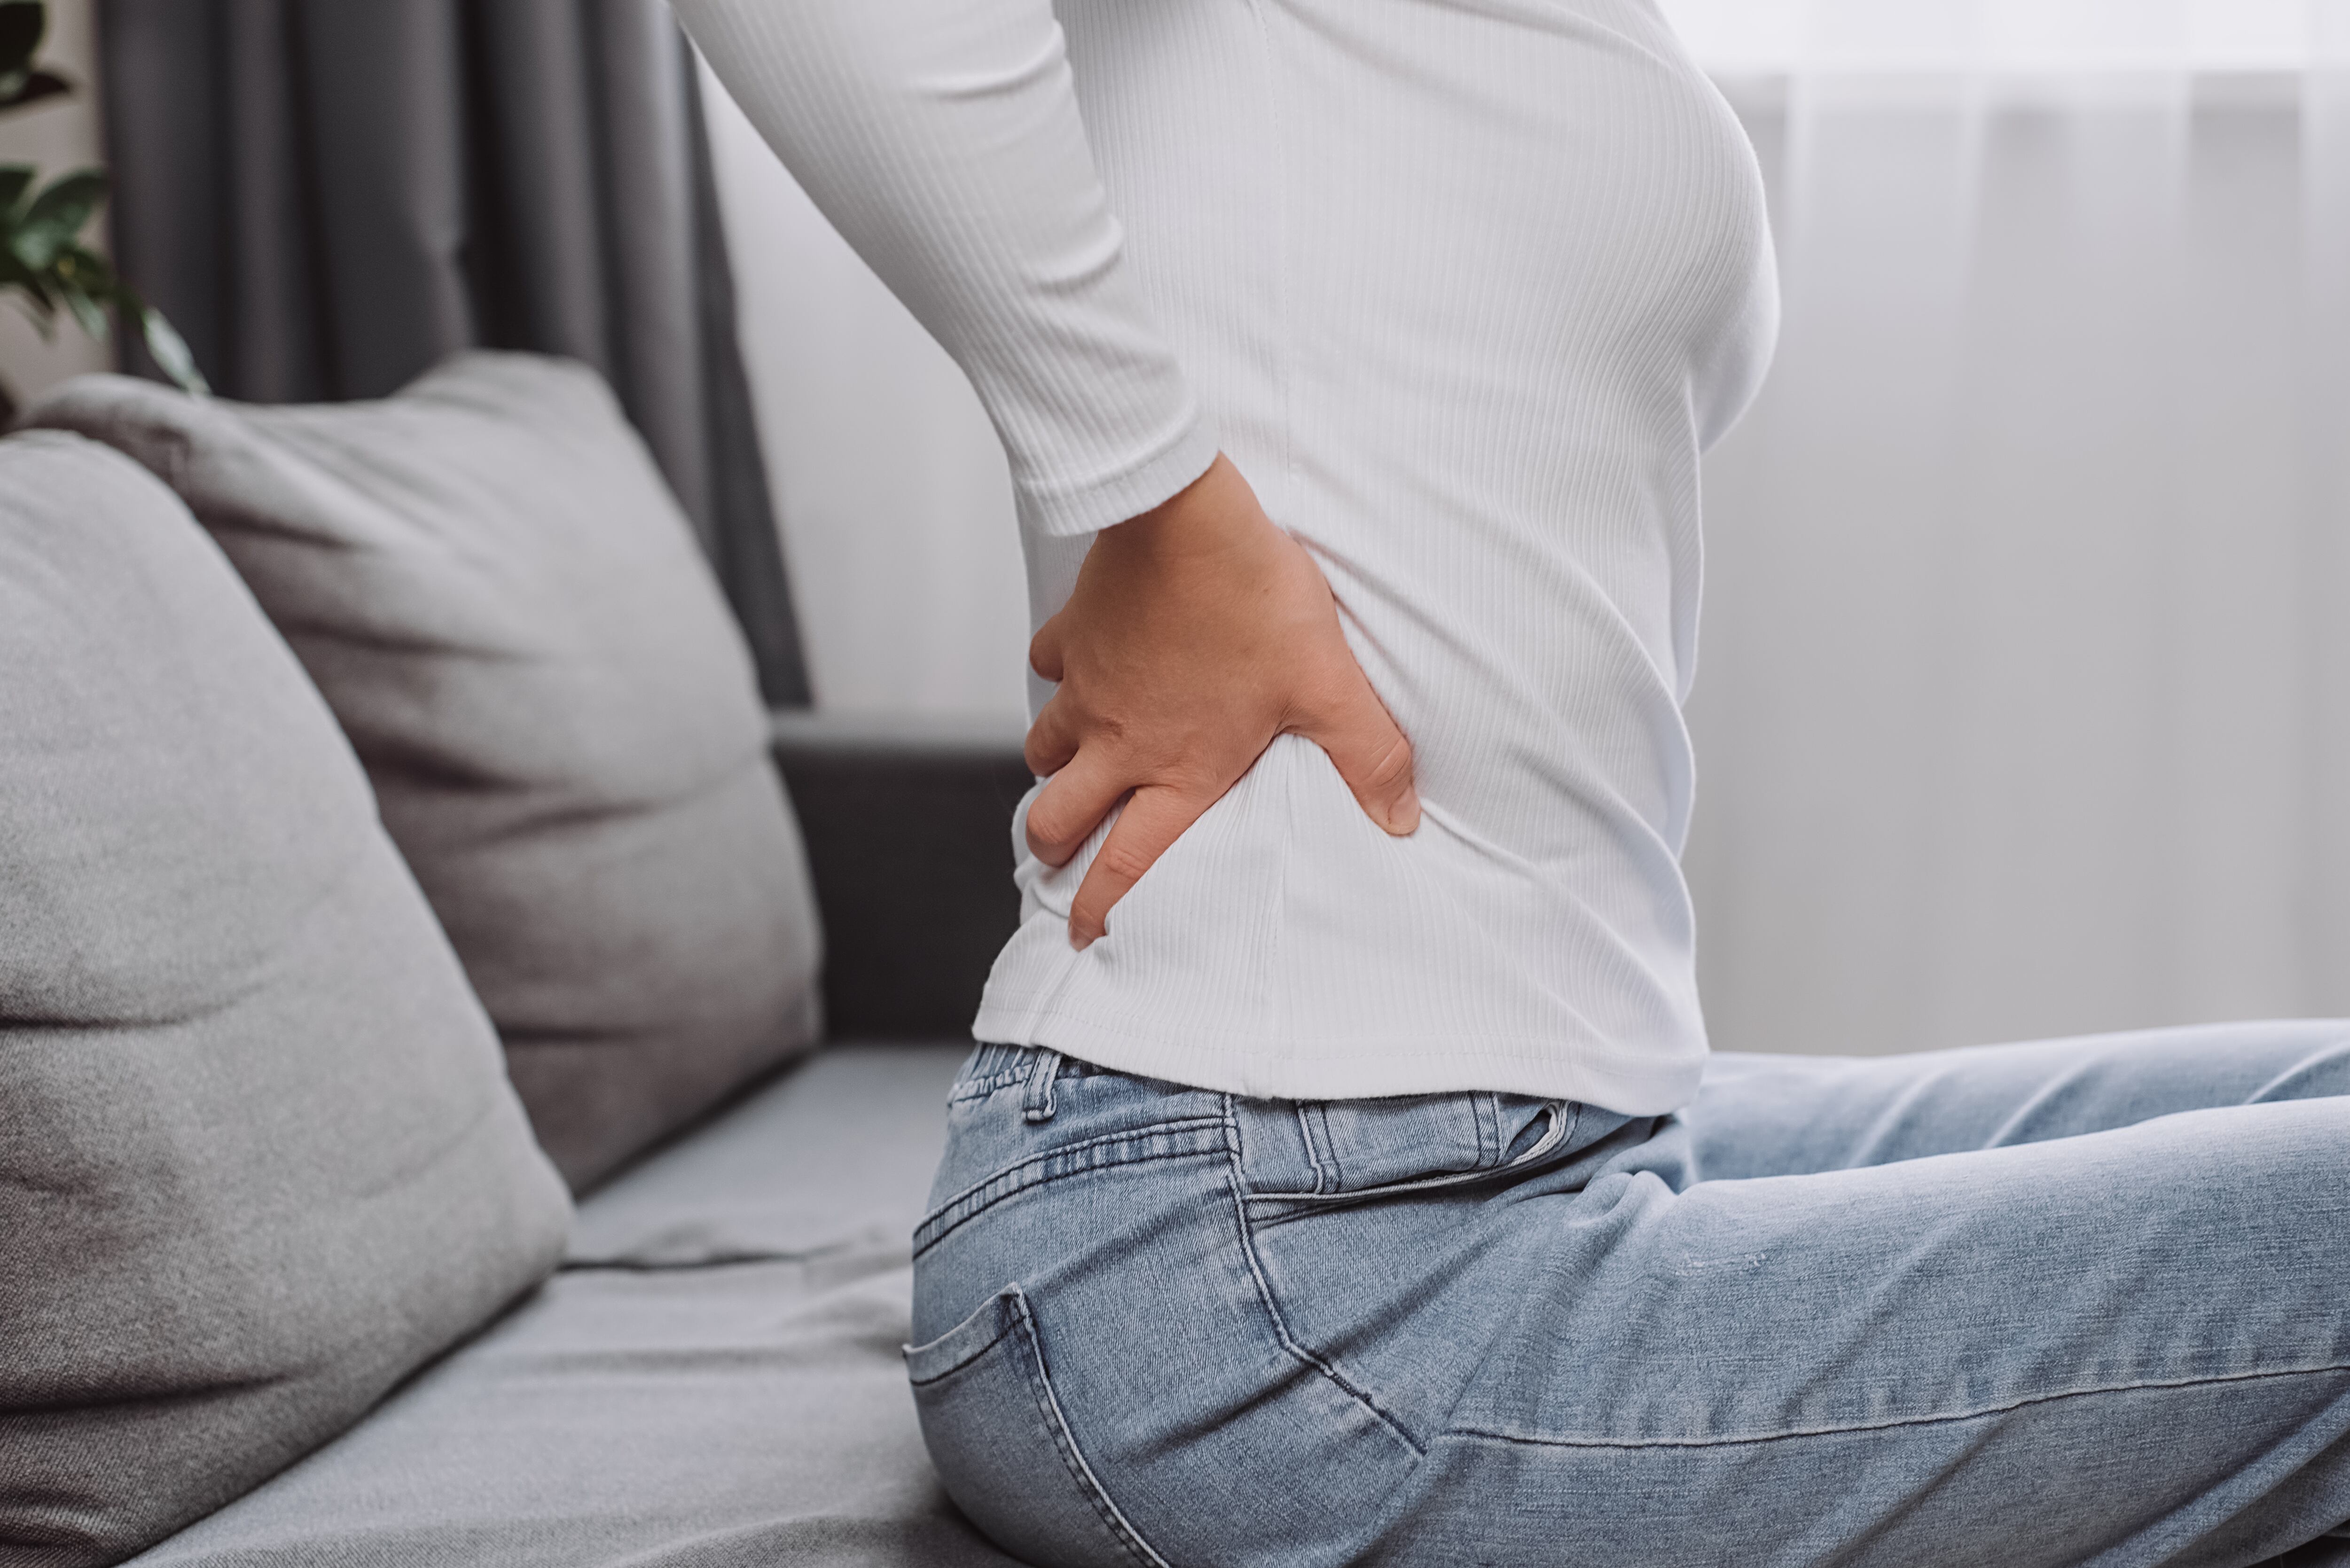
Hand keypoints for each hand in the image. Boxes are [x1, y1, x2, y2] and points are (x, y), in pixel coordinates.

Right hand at [1024, 453, 1418, 947]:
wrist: (1186, 518)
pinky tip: (1081, 665)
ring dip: (1052, 767)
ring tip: (1068, 767)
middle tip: (1058, 852)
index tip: (1084, 932)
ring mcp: (1088, 688)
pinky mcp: (1074, 633)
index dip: (1101, 906)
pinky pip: (1048, 665)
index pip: (1128, 860)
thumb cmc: (1252, 600)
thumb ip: (1367, 757)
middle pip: (1057, 816)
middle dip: (1052, 845)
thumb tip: (1401, 819)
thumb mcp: (1328, 685)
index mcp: (1179, 767)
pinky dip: (1059, 675)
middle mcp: (1121, 739)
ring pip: (1043, 747)